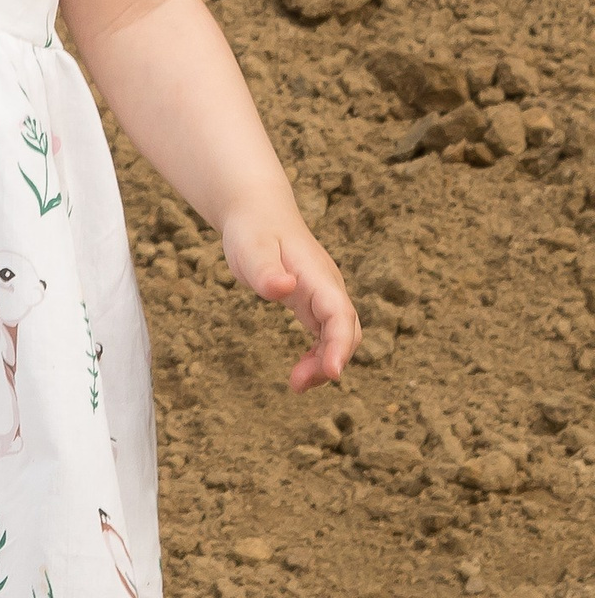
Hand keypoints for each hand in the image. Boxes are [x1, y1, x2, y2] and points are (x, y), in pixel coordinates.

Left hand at [222, 202, 359, 389]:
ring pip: (338, 336)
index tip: (333, 372)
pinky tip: (300, 371)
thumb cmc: (253, 230)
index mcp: (317, 275)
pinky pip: (325, 335)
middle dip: (330, 361)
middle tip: (298, 385)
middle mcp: (328, 287)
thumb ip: (265, 270)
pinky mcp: (313, 303)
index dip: (339, 344)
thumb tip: (283, 288)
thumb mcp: (251, 248)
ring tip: (296, 385)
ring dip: (323, 363)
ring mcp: (323, 296)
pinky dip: (318, 356)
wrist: (258, 212)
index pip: (339, 313)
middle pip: (346, 330)